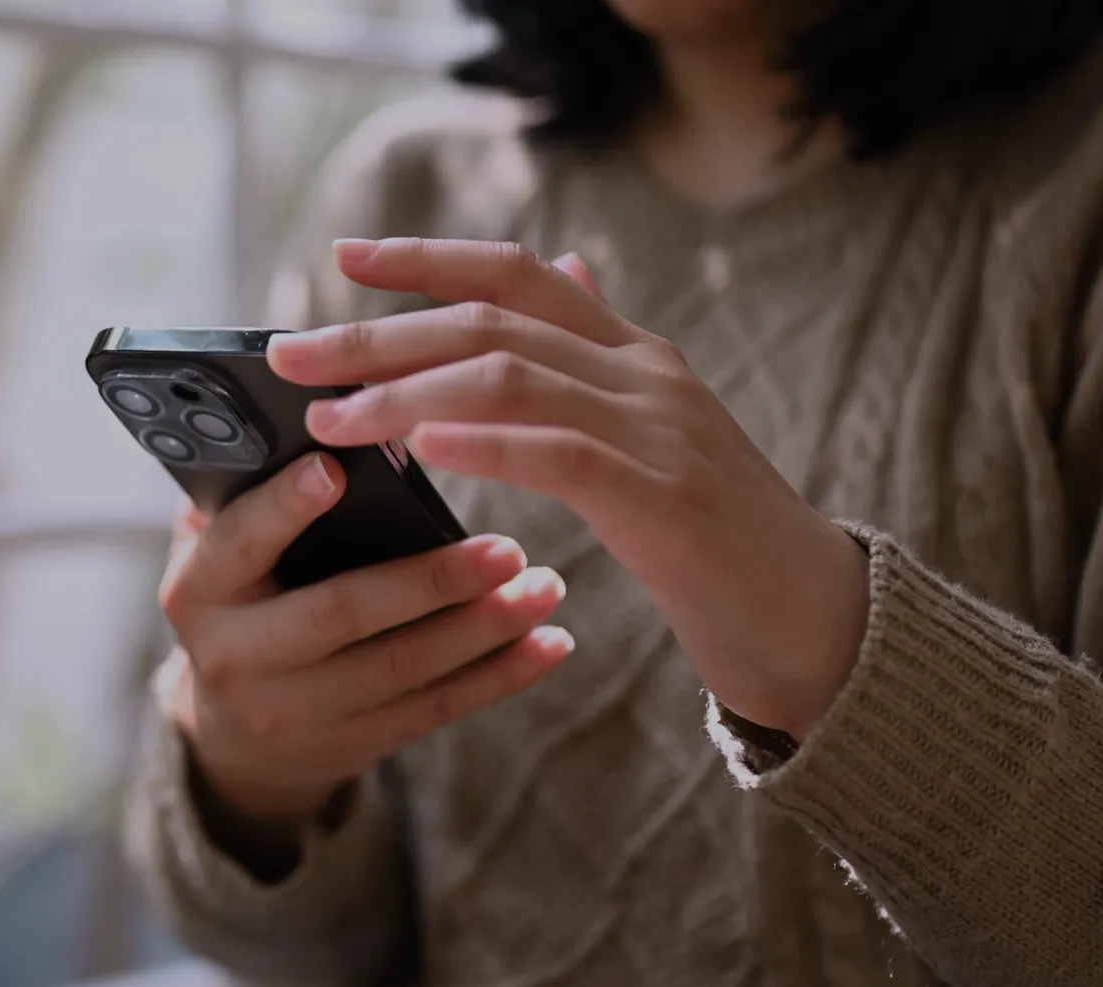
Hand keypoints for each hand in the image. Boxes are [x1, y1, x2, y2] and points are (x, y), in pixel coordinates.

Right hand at [155, 451, 572, 822]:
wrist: (239, 736)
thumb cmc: (243, 602)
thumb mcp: (221, 555)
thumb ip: (246, 496)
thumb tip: (314, 413)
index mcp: (198, 591)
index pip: (239, 544)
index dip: (283, 509)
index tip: (335, 467)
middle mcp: (238, 656)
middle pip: (339, 614)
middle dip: (428, 581)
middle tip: (505, 546)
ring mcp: (296, 709)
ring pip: (401, 668)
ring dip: (483, 628)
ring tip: (544, 585)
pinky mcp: (352, 744)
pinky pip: (435, 710)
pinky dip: (500, 677)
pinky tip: (550, 644)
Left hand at [268, 238, 869, 739]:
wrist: (811, 614)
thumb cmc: (714, 534)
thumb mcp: (655, 426)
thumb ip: (600, 353)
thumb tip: (565, 263)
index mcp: (635, 352)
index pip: (522, 272)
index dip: (430, 257)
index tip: (345, 257)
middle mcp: (645, 372)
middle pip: (492, 320)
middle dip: (379, 333)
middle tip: (291, 354)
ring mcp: (659, 429)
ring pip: (510, 376)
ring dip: (405, 393)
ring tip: (330, 417)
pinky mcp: (665, 498)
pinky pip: (560, 453)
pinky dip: (484, 443)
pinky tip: (421, 448)